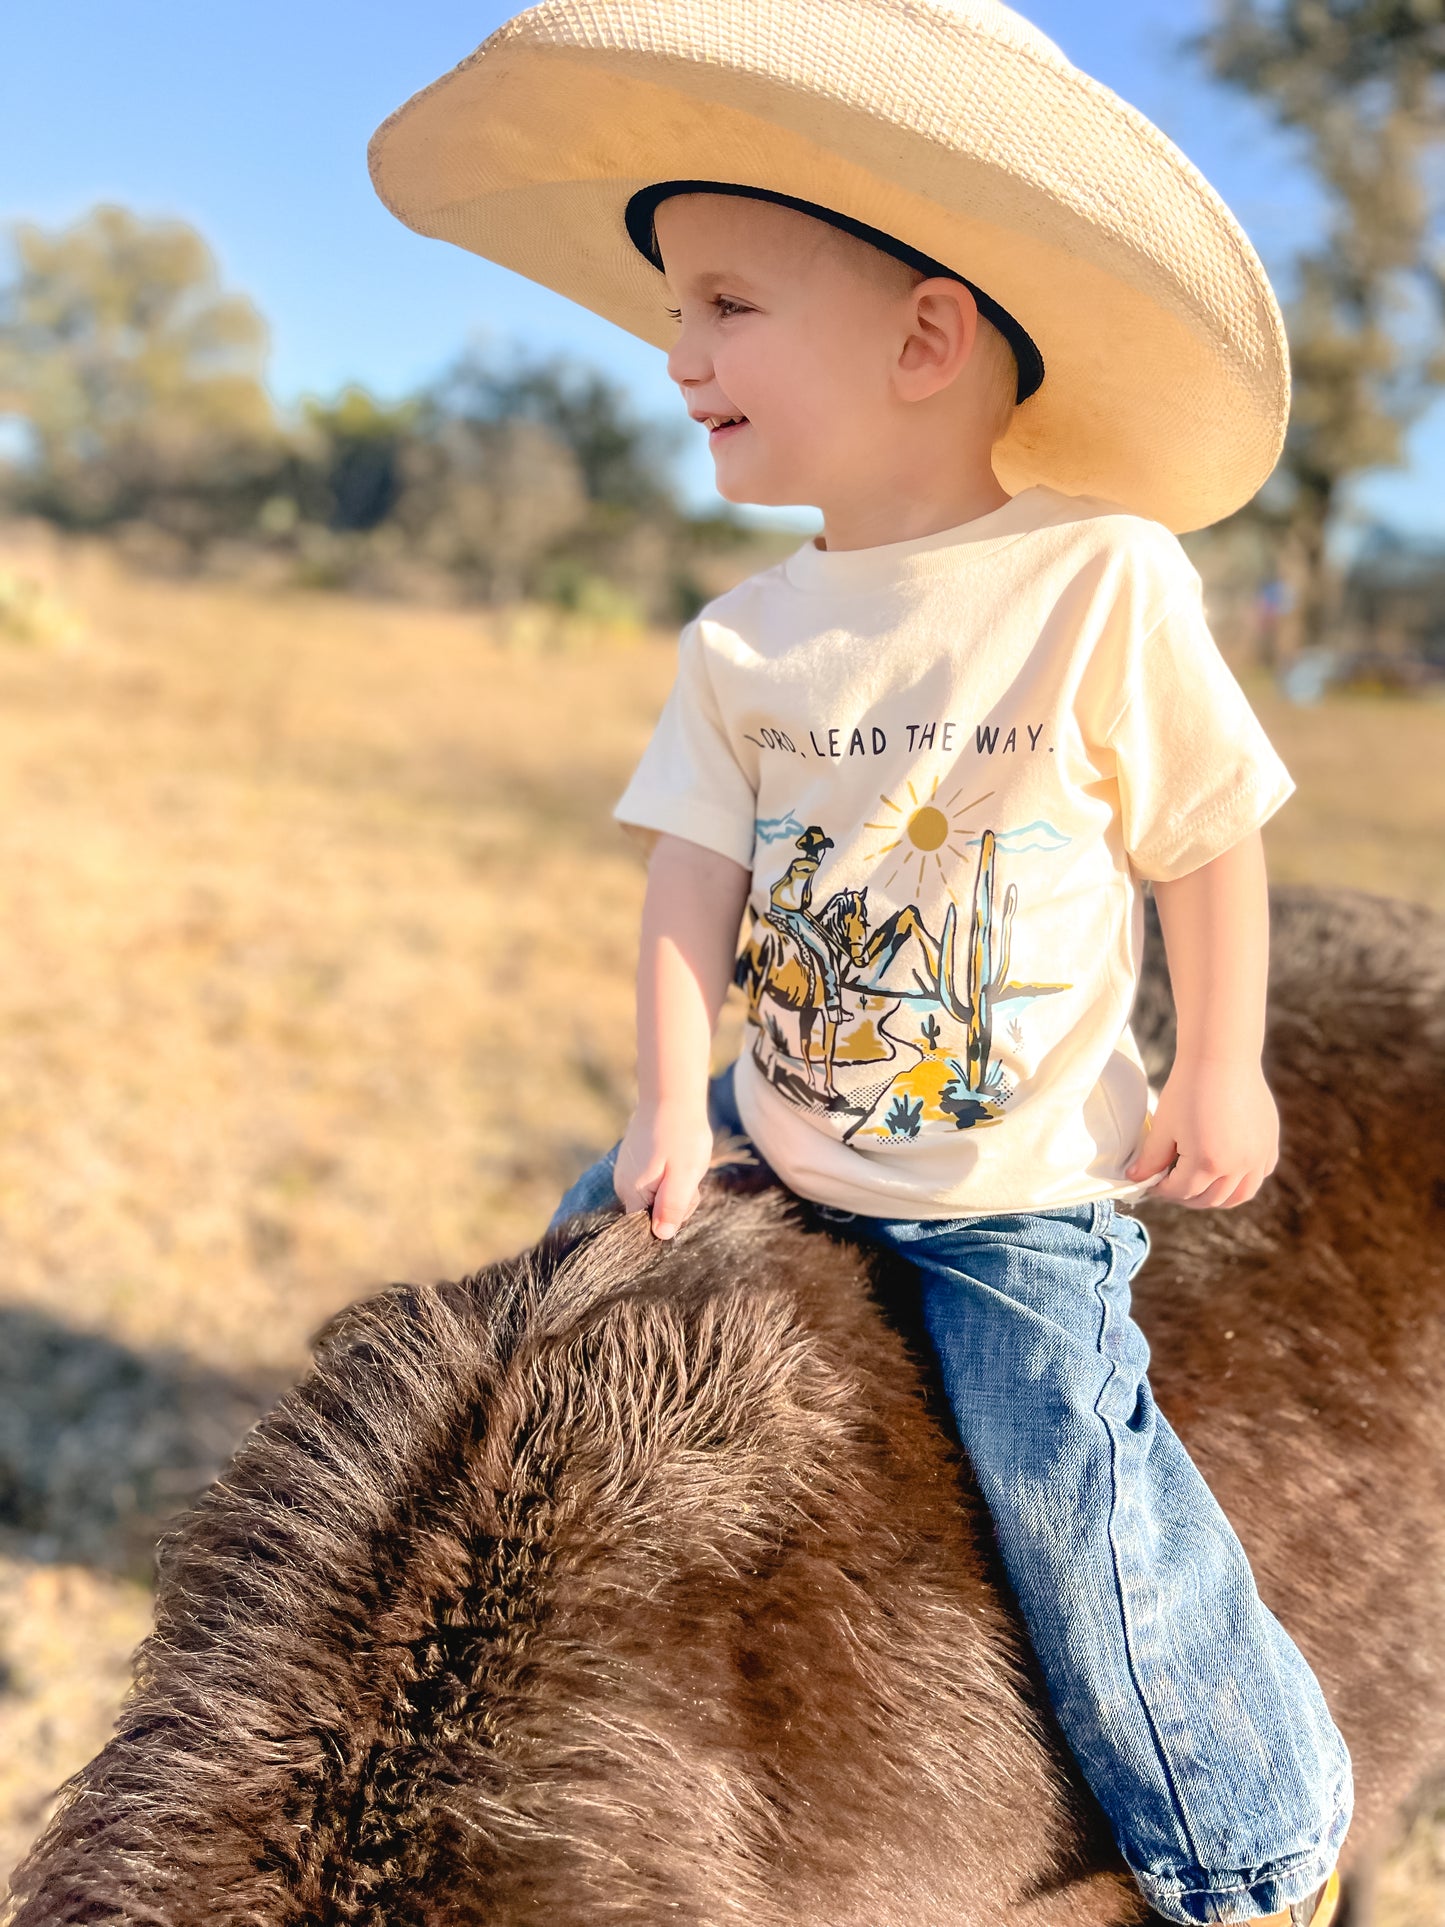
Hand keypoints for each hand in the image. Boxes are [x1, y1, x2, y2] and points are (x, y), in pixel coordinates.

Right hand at [613, 1098, 716, 1238]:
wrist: (670, 1094)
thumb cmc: (681, 1135)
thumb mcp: (684, 1176)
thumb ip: (672, 1208)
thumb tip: (661, 1236)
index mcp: (632, 1192)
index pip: (648, 1228)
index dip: (670, 1219)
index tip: (683, 1197)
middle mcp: (623, 1185)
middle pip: (653, 1213)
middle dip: (676, 1202)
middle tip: (687, 1176)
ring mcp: (627, 1171)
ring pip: (656, 1196)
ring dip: (674, 1186)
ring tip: (682, 1163)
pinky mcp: (635, 1161)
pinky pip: (654, 1180)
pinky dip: (669, 1174)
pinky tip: (676, 1157)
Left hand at [1124, 1057, 1279, 1207]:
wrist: (1222, 1057)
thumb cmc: (1188, 1088)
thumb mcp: (1164, 1125)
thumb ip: (1150, 1158)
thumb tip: (1136, 1178)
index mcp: (1208, 1163)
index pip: (1182, 1191)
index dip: (1163, 1191)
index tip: (1152, 1184)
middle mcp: (1238, 1165)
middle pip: (1210, 1199)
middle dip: (1187, 1198)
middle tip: (1172, 1187)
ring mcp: (1258, 1156)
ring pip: (1240, 1195)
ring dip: (1218, 1198)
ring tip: (1200, 1188)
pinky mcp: (1270, 1143)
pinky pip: (1259, 1175)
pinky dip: (1243, 1181)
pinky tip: (1228, 1173)